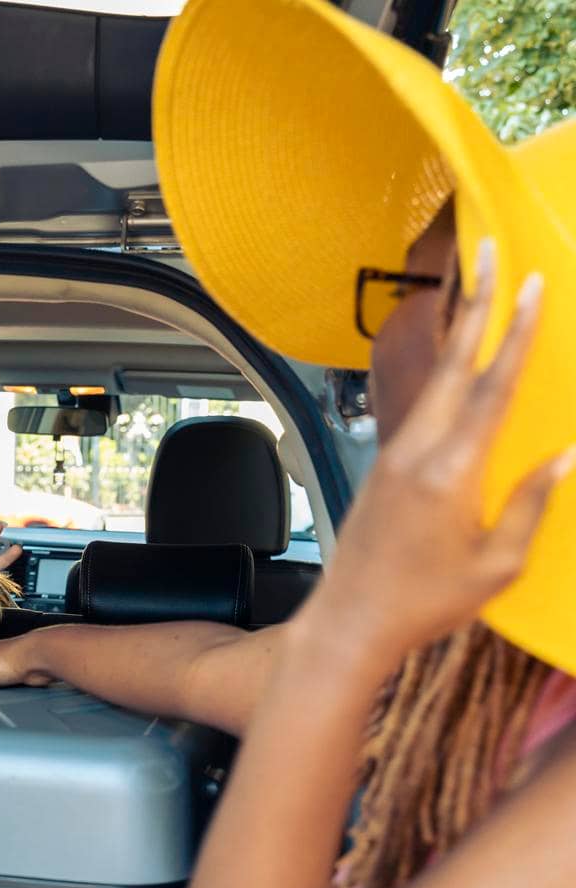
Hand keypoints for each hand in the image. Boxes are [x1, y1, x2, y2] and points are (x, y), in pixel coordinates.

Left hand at [300, 243, 574, 659]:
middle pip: (453, 364)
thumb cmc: (427, 603)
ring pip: (432, 382)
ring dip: (457, 333)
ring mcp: (393, 456)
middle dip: (475, 305)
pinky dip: (443, 375)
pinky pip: (420, 409)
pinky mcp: (382, 467)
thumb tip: (567, 455)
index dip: (515, 333)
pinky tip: (458, 362)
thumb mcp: (498, 564)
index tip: (532, 285)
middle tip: (488, 249)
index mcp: (451, 472)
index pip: (492, 388)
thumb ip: (532, 504)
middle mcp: (416, 452)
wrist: (350, 621)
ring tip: (476, 289)